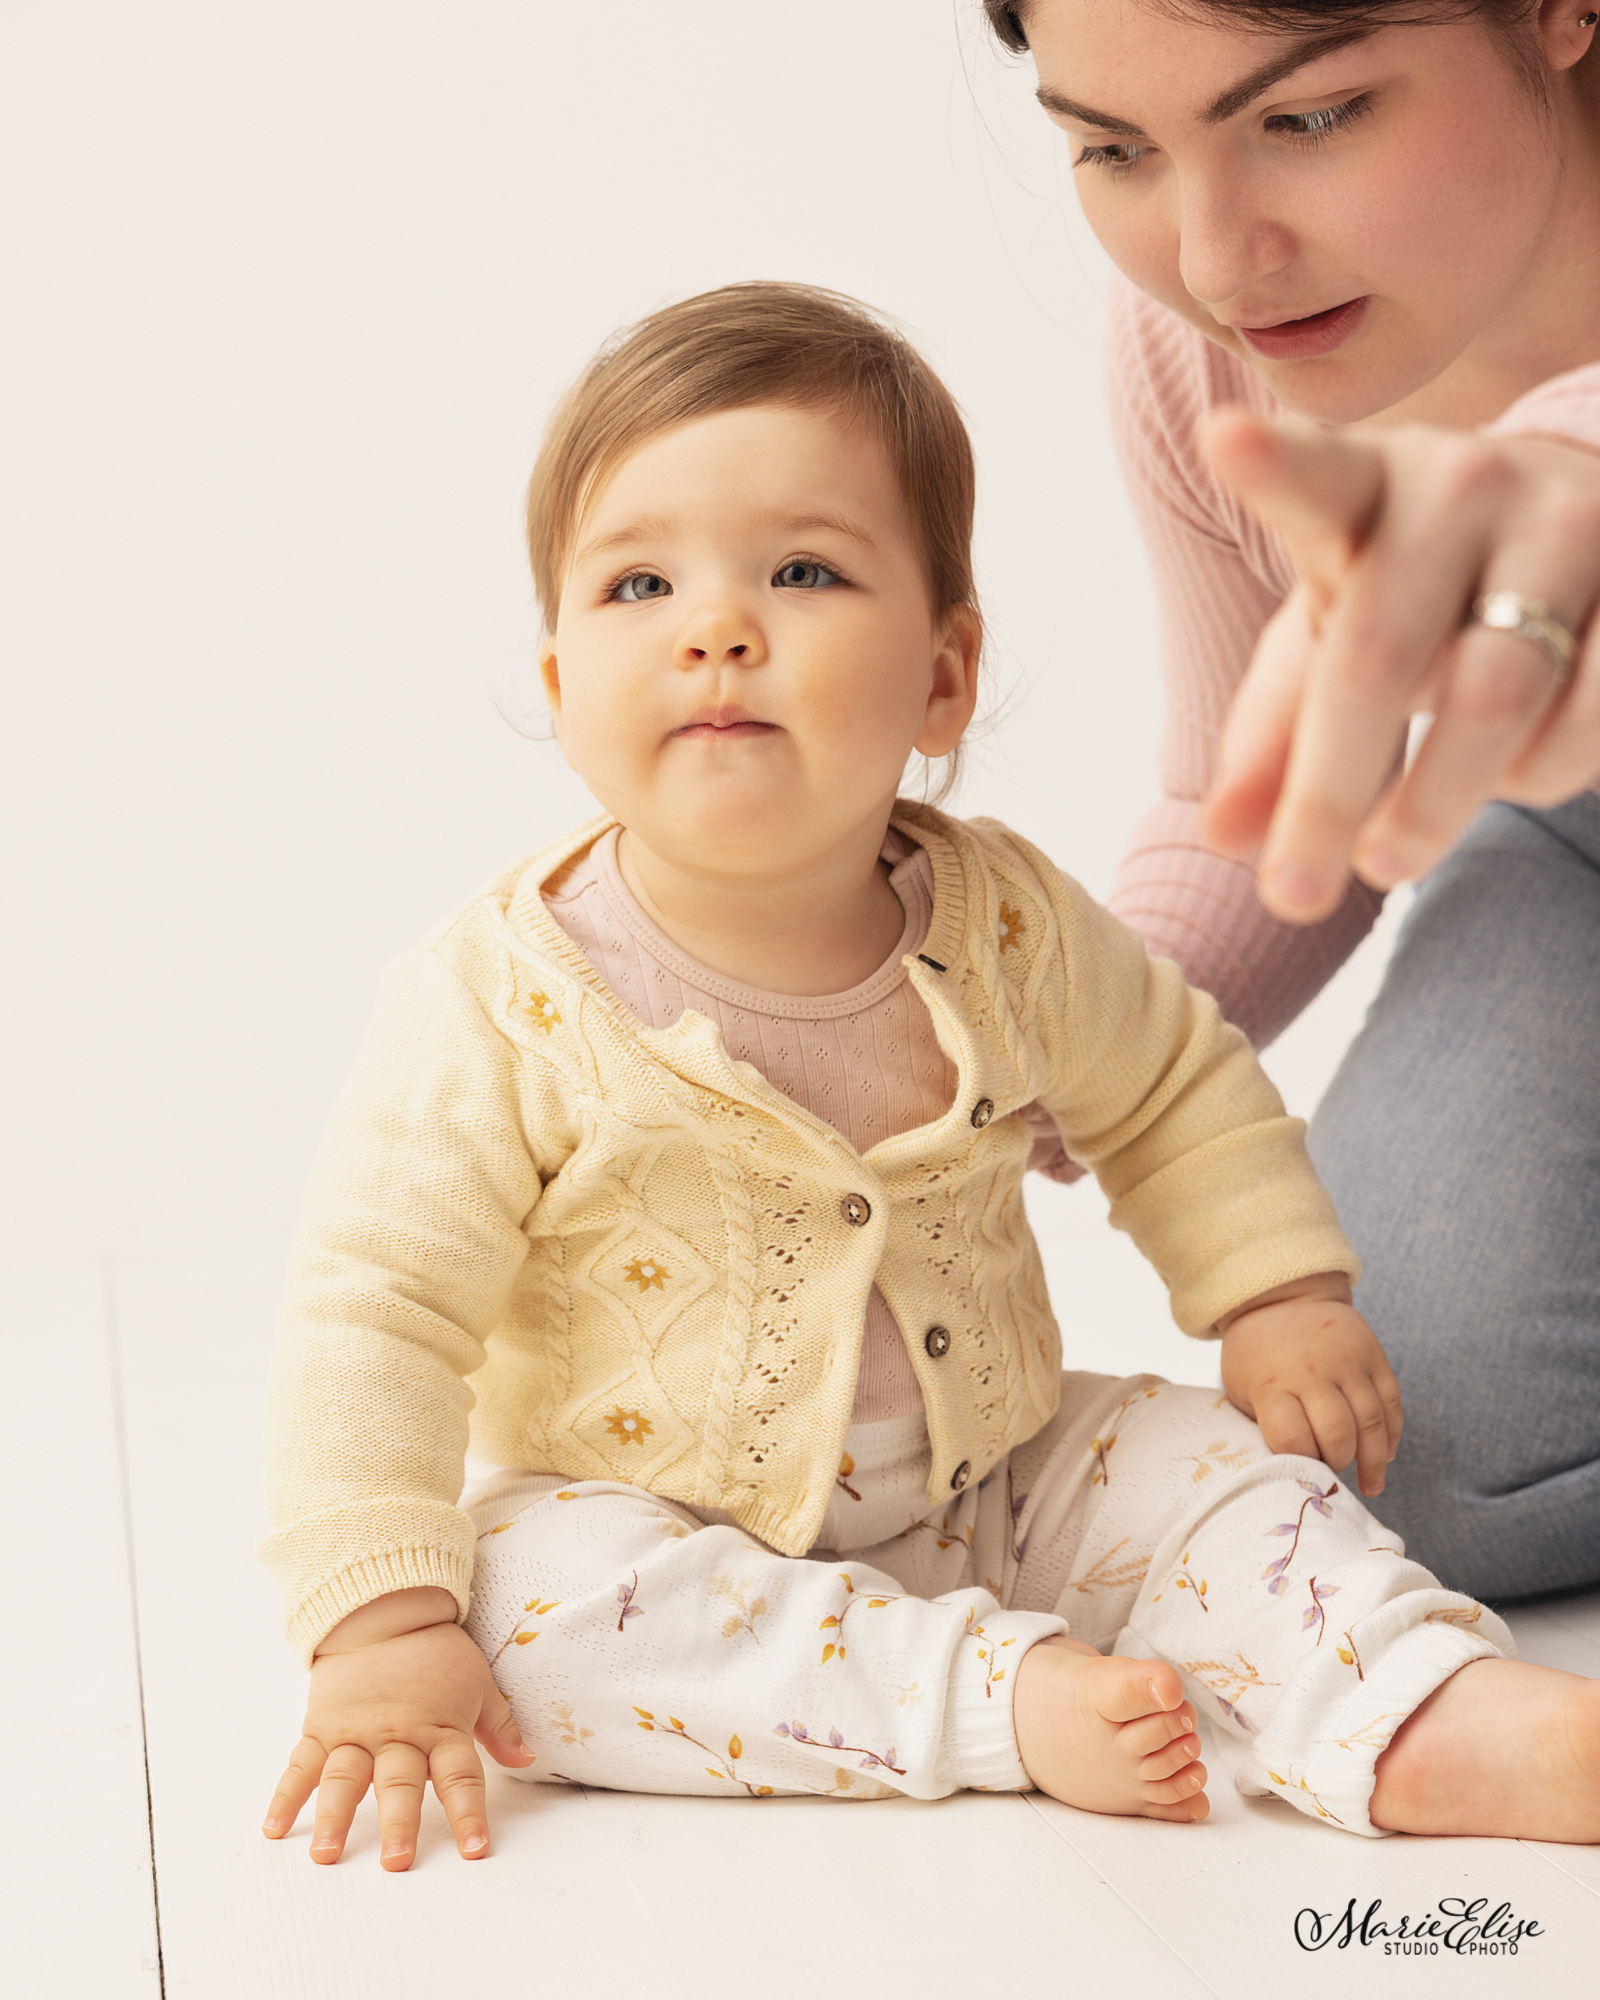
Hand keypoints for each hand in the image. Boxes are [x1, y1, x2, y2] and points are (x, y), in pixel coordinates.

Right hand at [262, 1588, 534, 1869]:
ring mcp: (355, 1732)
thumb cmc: (436, 1654)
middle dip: (399, 1823)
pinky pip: (301, 1764)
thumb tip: (527, 1760)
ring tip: (326, 1853)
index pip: (460, 1775)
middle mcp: (398, 1734)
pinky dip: (286, 1795)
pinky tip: (276, 1828)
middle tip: (397, 1862)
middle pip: (400, 1782)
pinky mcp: (321, 1727)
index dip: (468, 1813)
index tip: (474, 1850)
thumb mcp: (478, 1682)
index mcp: (441, 1727)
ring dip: (335, 1816)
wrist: (385, 1613)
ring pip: (345, 1777)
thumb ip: (499, 1725)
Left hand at [1201, 411, 1599, 921]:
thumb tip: (1223, 837)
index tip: (1226, 440)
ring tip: (1406, 841)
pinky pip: (1596, 713)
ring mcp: (1572, 519)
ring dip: (1443, 801)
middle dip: (1333, 794)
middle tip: (1298, 897)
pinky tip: (1520, 774)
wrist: (1581, 528)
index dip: (1272, 464)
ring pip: (1501, 697)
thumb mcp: (1334, 644)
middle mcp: (1465, 485)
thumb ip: (1273, 735)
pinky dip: (1548, 774)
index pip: (1314, 480)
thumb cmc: (1419, 598)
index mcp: (1363, 490)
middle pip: (1385, 655)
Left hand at [1219, 1276, 1402, 1497]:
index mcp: (1271, 1382)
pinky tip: (1385, 1454)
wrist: (1281, 1298)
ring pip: (1372, 1423)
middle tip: (1332, 1472)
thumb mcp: (1240, 1388)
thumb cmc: (1256, 1356)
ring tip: (1370, 1485)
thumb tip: (1289, 1473)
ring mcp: (1346, 1360)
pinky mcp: (1373, 1354)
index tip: (1300, 1471)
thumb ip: (1264, 1426)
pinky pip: (1391, 1402)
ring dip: (1373, 1461)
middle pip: (1338, 1435)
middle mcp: (1312, 1370)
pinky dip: (1392, 1434)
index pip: (1292, 1438)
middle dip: (1338, 1463)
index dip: (1300, 1462)